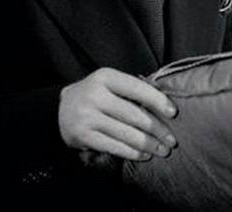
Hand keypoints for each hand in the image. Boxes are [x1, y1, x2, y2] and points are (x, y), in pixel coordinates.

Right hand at [58, 67, 177, 161]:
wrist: (58, 110)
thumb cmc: (95, 95)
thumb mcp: (110, 84)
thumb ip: (132, 90)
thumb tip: (165, 105)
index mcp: (105, 77)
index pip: (137, 88)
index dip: (157, 100)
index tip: (173, 113)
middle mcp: (94, 95)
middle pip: (133, 114)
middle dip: (157, 129)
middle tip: (172, 140)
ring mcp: (86, 117)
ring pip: (125, 133)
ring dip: (147, 144)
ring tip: (162, 150)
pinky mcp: (82, 136)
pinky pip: (113, 146)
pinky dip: (131, 152)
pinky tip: (144, 155)